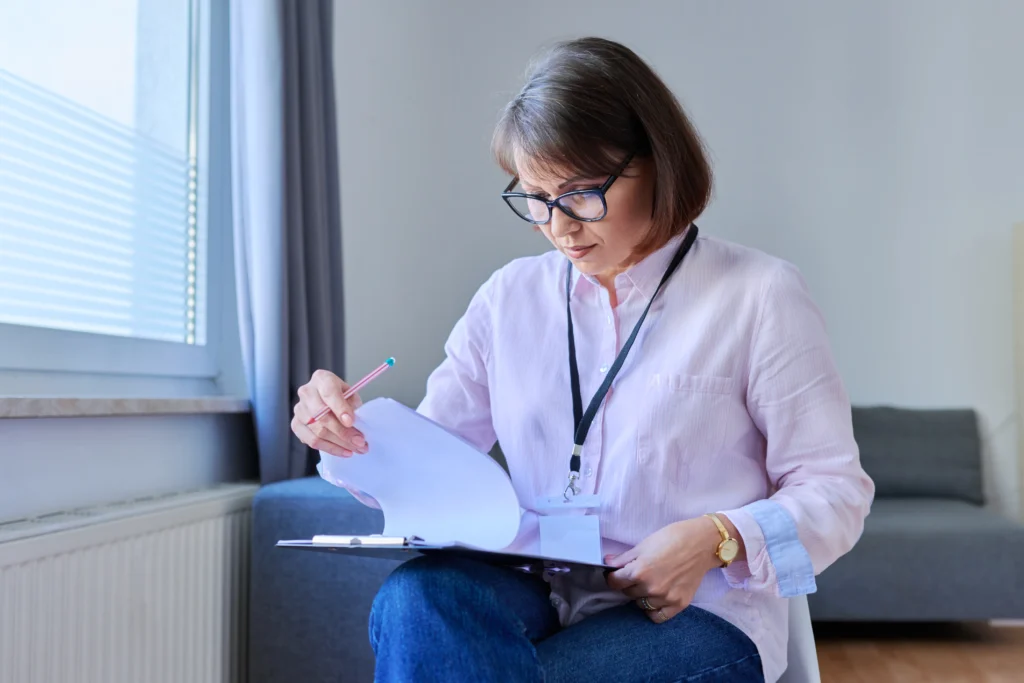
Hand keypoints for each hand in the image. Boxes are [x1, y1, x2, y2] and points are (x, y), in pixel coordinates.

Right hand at [290, 369, 366, 457]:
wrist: (327, 399)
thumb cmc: (341, 396)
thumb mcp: (351, 394)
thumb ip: (352, 405)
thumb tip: (351, 423)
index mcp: (322, 378)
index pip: (329, 393)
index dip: (340, 408)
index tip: (351, 421)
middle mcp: (306, 392)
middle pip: (322, 416)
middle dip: (343, 432)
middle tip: (360, 442)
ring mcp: (298, 409)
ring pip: (318, 431)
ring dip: (339, 443)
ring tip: (357, 449)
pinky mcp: (296, 425)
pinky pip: (311, 441)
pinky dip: (330, 448)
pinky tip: (345, 452)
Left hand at [605, 516, 732, 623]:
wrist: (702, 543)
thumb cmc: (673, 538)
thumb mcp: (644, 544)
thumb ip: (624, 558)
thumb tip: (607, 562)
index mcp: (640, 571)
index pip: (615, 582)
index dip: (613, 577)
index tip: (616, 574)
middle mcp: (651, 588)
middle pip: (628, 593)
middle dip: (629, 584)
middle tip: (638, 574)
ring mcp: (666, 598)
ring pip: (641, 604)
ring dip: (642, 596)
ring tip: (651, 583)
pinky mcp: (679, 604)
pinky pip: (658, 617)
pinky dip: (654, 609)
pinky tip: (656, 599)